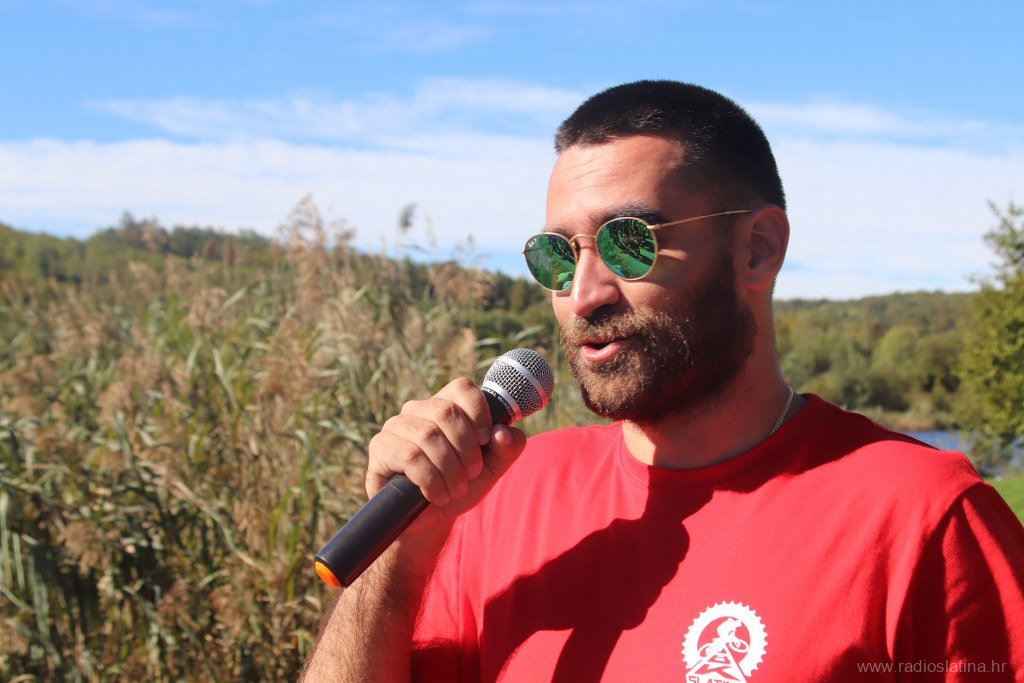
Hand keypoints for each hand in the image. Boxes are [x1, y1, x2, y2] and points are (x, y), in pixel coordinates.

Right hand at [366, 377, 527, 536]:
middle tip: (472, 474)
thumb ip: (508, 448)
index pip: (462, 388)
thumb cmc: (460, 486)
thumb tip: (503, 432)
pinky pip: (409, 456)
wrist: (429, 520)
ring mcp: (396, 426)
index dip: (479, 412)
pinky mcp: (380, 448)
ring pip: (428, 434)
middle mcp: (418, 409)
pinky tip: (437, 495)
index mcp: (446, 405)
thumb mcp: (492, 469)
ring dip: (449, 468)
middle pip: (446, 411)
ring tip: (457, 490)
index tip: (486, 440)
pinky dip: (430, 479)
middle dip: (466, 448)